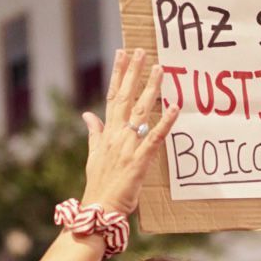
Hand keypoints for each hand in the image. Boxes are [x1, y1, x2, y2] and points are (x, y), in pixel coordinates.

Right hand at [81, 48, 179, 216]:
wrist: (100, 209)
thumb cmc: (100, 184)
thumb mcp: (94, 155)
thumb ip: (94, 133)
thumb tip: (87, 115)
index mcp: (107, 132)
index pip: (112, 96)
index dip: (118, 74)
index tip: (122, 53)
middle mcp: (116, 135)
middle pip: (125, 97)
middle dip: (133, 73)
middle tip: (141, 51)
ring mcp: (127, 146)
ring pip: (140, 112)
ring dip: (151, 89)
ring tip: (160, 69)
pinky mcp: (139, 161)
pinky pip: (154, 138)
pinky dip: (164, 123)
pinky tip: (174, 108)